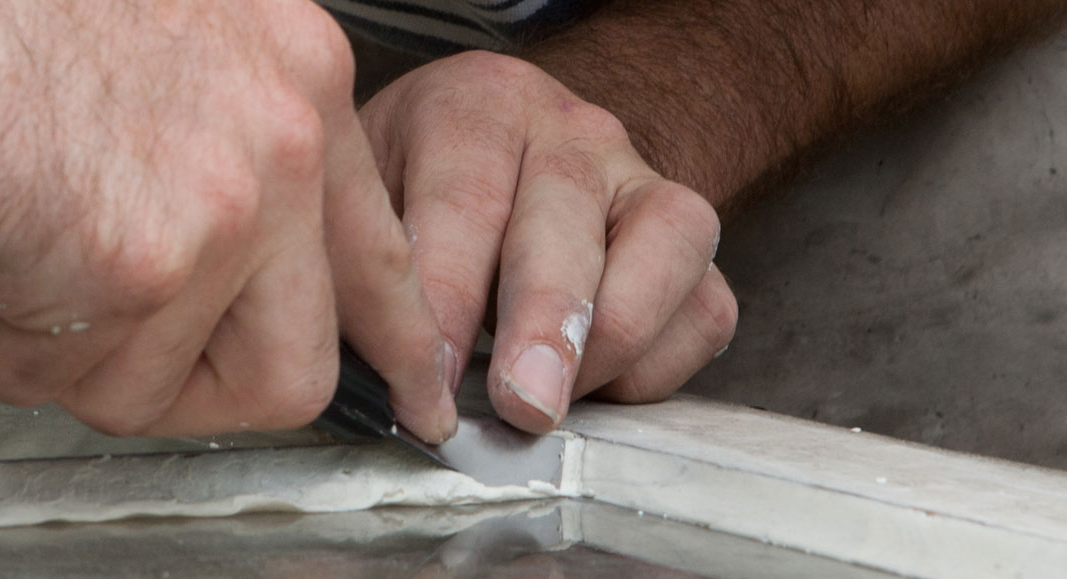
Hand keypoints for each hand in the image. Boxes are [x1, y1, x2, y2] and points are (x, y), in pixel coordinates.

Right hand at [0, 0, 458, 439]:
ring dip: (54, 356)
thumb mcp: (155, 41)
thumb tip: (195, 257)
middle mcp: (282, 140)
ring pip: (160, 391)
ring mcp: (222, 207)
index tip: (401, 387)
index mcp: (295, 74)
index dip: (380, 339)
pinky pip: (61, 380)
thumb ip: (210, 143)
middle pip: (295, 366)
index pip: (376, 251)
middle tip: (107, 352)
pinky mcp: (134, 267)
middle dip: (190, 388)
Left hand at [359, 51, 737, 432]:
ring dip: (605, 351)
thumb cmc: (418, 181)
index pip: (464, 205)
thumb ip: (364, 268)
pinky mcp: (689, 240)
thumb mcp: (366, 194)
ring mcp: (643, 179)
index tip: (424, 385)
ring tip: (547, 407)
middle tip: (518, 406)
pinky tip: (588, 391)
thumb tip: (367, 372)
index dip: (444, 307)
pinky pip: (701, 312)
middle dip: (542, 332)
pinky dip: (652, 369)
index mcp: (476, 107)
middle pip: (566, 232)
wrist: (504, 142)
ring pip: (663, 256)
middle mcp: (570, 133)